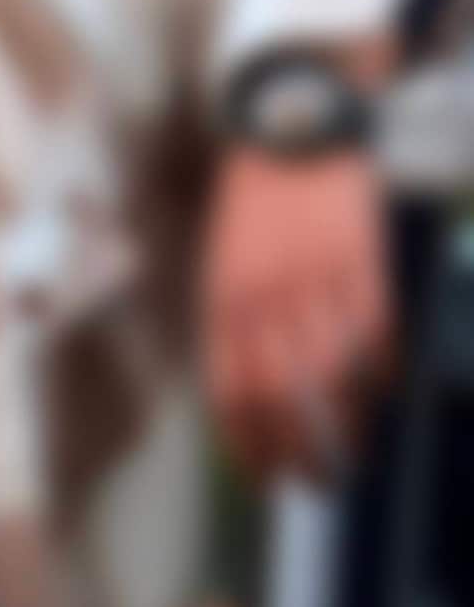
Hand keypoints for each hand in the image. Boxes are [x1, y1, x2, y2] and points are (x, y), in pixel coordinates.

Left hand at [203, 148, 395, 487]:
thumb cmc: (252, 203)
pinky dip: (383, 372)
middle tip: (317, 482)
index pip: (229, 396)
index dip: (248, 447)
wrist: (288, 124)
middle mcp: (264, 297)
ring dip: (346, 427)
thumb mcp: (221, 264)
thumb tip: (245, 398)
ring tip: (354, 453)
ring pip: (332, 375)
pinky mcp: (360, 258)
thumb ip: (232, 324)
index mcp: (222, 300)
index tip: (265, 479)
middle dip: (299, 452)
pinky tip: (384, 393)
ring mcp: (314, 279)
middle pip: (281, 398)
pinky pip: (376, 331)